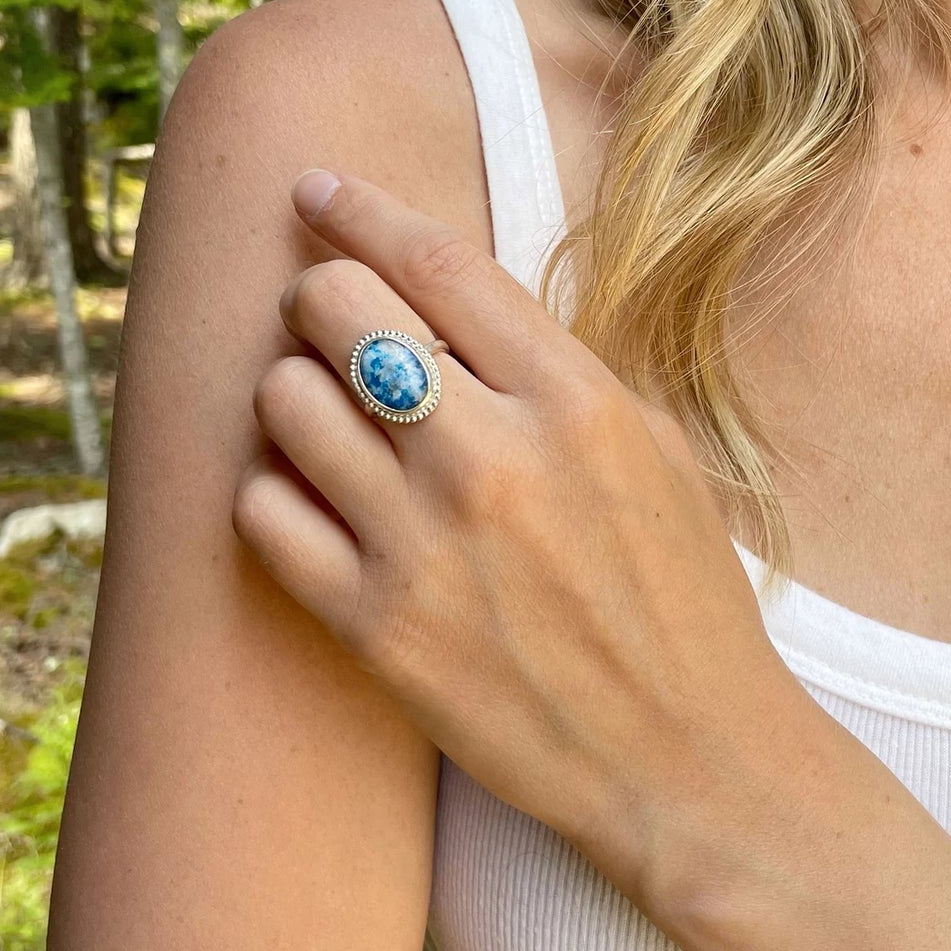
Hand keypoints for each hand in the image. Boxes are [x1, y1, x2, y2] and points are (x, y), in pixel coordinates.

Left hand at [232, 168, 805, 886]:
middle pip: (340, 308)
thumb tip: (447, 305)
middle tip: (327, 315)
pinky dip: (274, 486)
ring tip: (324, 411)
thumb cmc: (684, 599)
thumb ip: (556, 371)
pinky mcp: (374, 629)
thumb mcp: (656, 453)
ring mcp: (424, 545)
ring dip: (293, 386)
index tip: (317, 188)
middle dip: (320, 292)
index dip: (361, 207)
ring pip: (285, 399)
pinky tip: (313, 496)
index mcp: (576, 403)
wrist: (687, 762)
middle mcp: (492, 459)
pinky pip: (263, 510)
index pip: (436, 262)